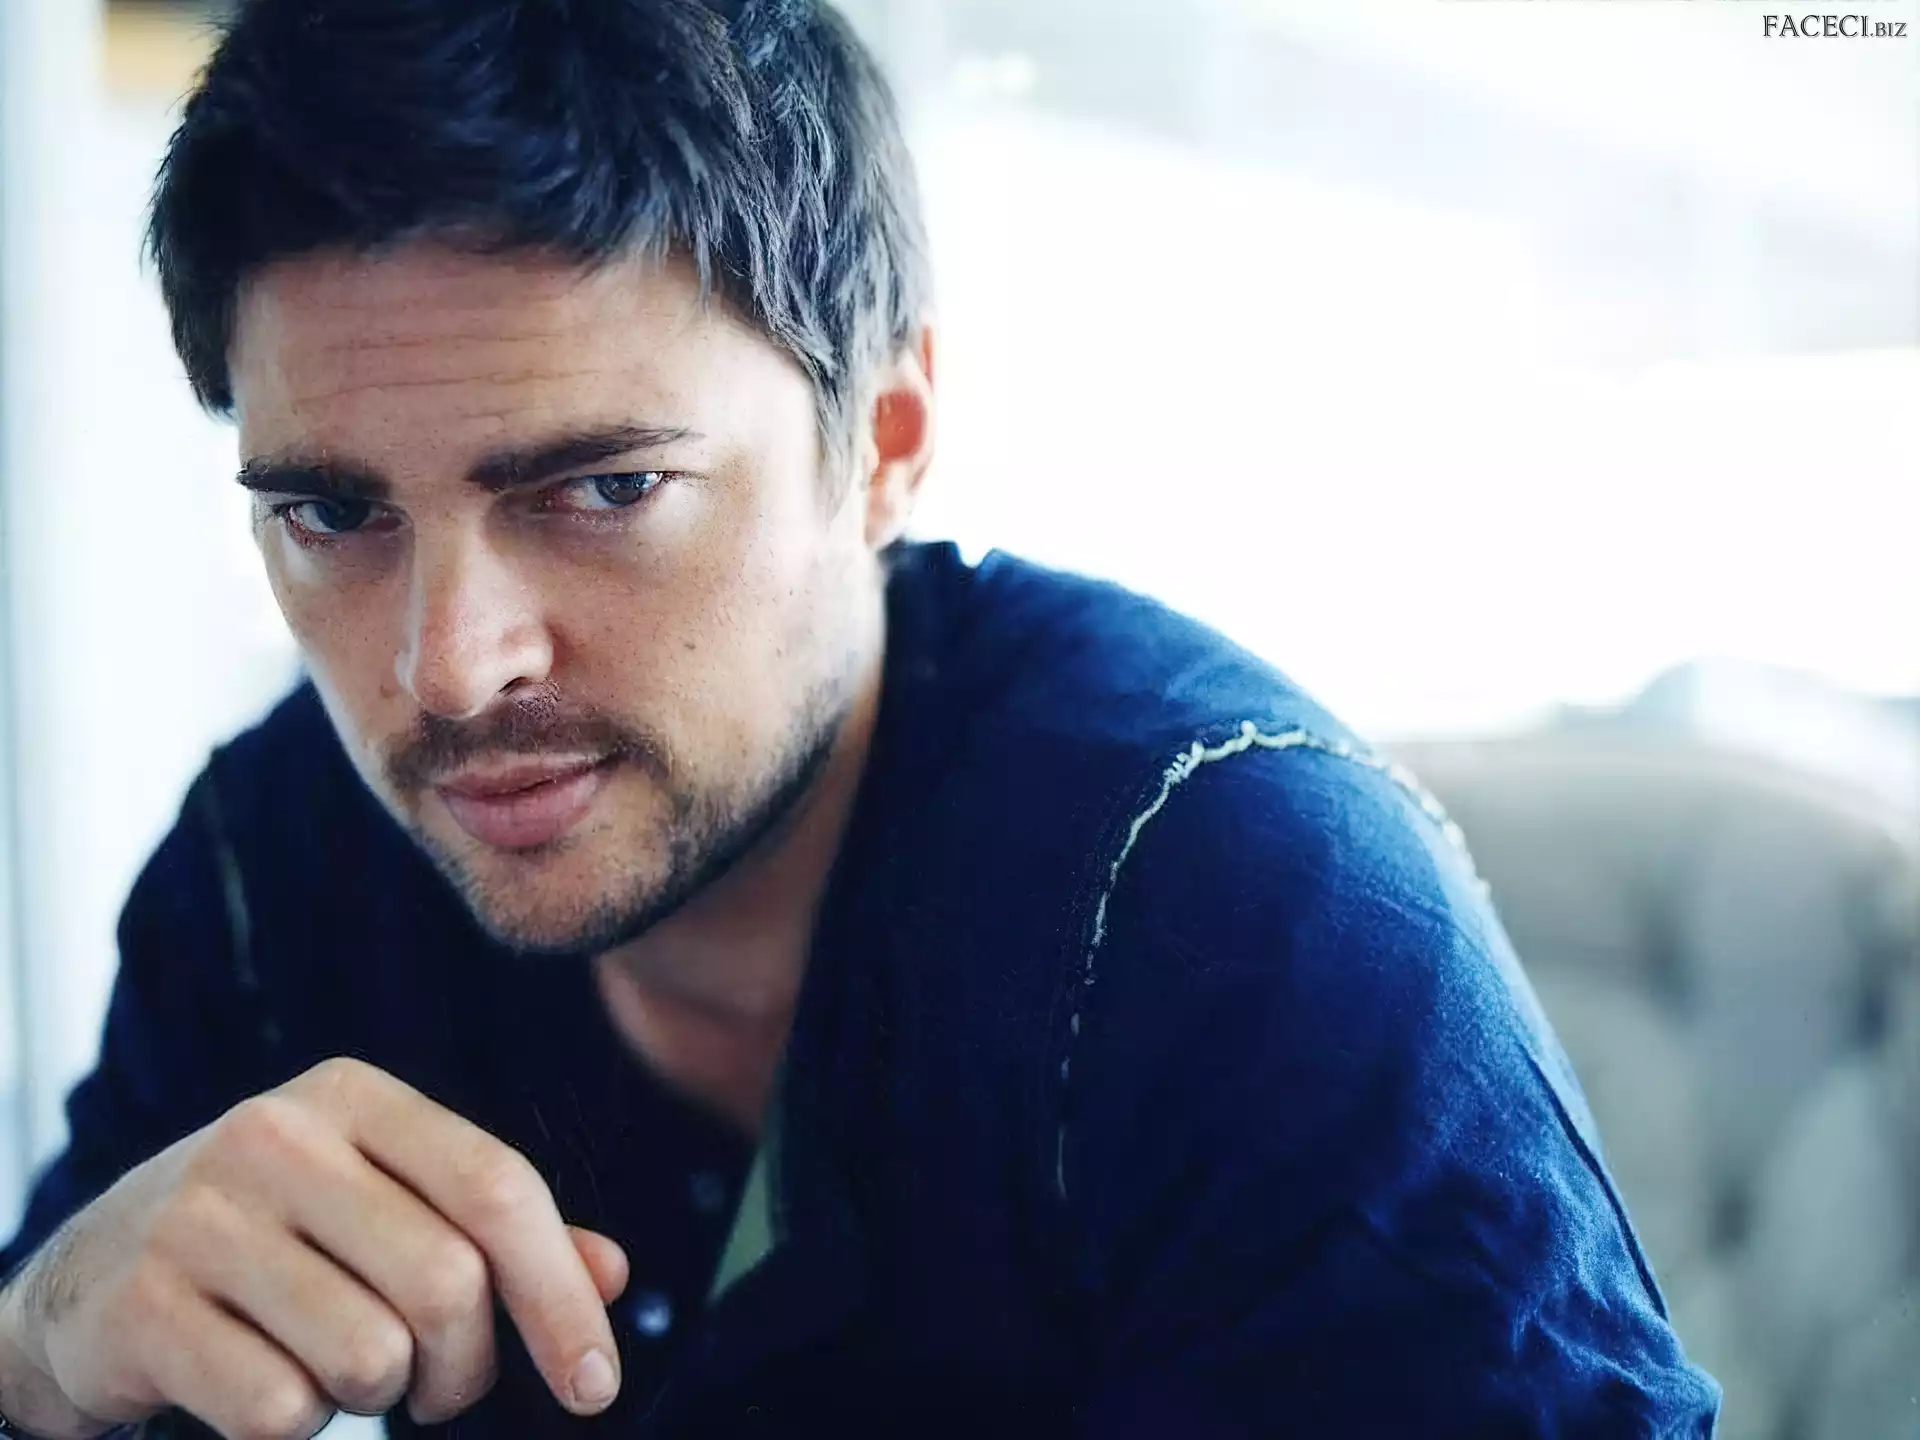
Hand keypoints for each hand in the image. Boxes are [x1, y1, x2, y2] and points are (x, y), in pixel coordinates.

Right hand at [0, 1057, 629, 1438]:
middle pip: (446, 1281)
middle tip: (442, 1390)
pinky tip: (265, 1386)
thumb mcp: (385, 1203)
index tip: (596, 1382)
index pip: (497, 1188)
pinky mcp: (142, 1307)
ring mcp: (199, 1218)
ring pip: (370, 1353)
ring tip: (346, 1375)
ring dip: (381, 1397)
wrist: (90, 1277)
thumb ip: (498, 1233)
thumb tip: (611, 1274)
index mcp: (352, 1096)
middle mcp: (274, 1136)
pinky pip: (279, 1409)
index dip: (561, 1293)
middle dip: (468, 1366)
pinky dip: (296, 1425)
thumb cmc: (280, 1239)